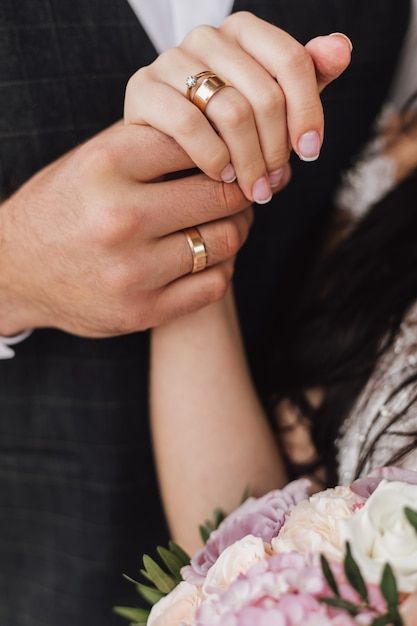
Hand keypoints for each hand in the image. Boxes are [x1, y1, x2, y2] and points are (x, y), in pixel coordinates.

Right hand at [0, 122, 257, 337]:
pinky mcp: (142, 311)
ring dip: (237, 228)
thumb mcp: (92, 159)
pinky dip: (222, 267)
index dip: (225, 148)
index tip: (232, 157)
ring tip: (228, 221)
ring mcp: (131, 270)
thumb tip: (224, 133)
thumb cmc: (64, 206)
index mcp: (106, 166)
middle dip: (241, 190)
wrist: (15, 270)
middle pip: (221, 194)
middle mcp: (118, 217)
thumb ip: (150, 142)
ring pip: (225, 240)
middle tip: (243, 191)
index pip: (199, 142)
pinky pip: (215, 284)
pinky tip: (210, 256)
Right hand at [125, 11, 351, 202]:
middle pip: (264, 93)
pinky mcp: (142, 89)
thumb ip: (307, 78)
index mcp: (243, 32)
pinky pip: (189, 125)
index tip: (310, 152)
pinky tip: (223, 176)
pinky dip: (213, 158)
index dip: (308, 110)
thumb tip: (340, 49)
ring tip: (254, 189)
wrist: (165, 152)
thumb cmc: (224, 129)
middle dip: (276, 148)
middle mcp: (207, 37)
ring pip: (231, 111)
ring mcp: (171, 60)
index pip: (292, 60)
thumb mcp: (271, 106)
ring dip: (250, 160)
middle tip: (275, 183)